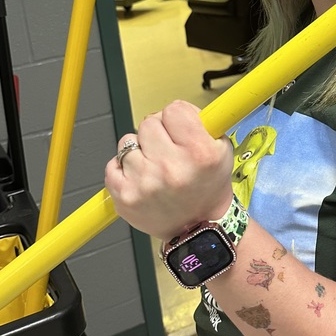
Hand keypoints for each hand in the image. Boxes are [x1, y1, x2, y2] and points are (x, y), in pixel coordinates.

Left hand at [105, 100, 233, 238]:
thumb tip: (179, 107)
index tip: (181, 130)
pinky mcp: (125, 197)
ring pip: (128, 142)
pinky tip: (141, 177)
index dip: (178, 117)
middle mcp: (171, 168)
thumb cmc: (208, 187)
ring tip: (155, 168)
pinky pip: (113, 164)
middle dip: (158, 133)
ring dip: (140, 151)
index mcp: (198, 153)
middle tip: (169, 151)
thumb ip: (203, 122)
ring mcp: (144, 183)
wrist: (199, 229)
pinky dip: (123, 168)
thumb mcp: (222, 149)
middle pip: (149, 122)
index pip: (174, 109)